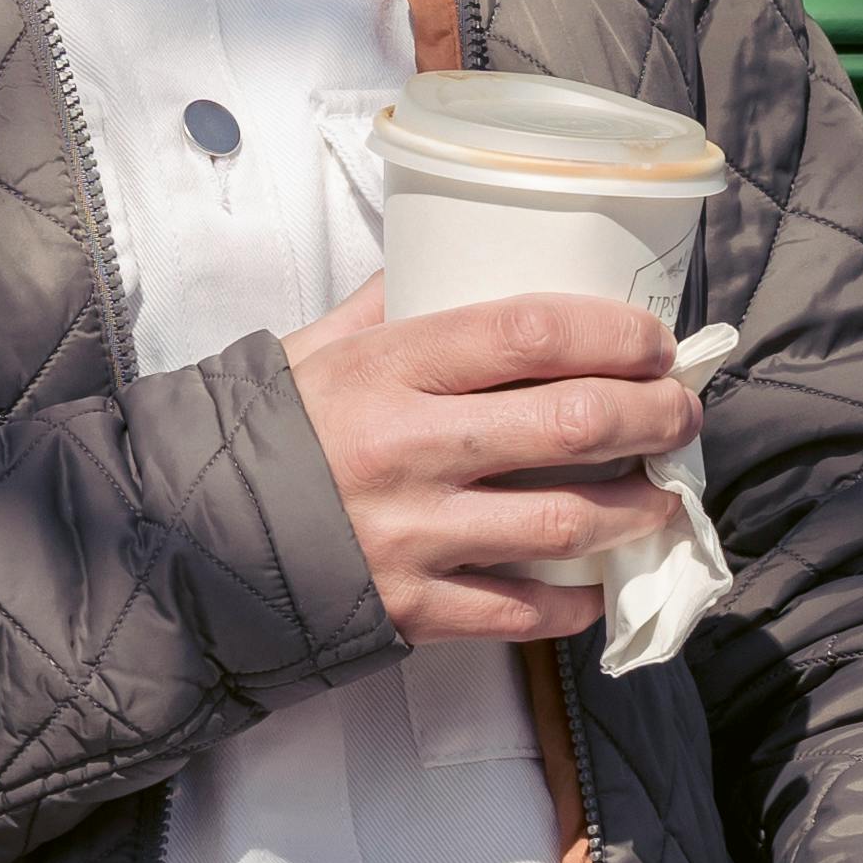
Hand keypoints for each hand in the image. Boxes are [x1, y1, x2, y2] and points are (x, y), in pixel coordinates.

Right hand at [283, 284, 691, 644]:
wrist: (180, 542)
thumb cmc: (256, 433)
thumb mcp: (312, 348)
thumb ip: (387, 305)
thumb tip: (448, 251)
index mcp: (388, 368)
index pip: (529, 331)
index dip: (612, 330)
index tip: (653, 339)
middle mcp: (409, 447)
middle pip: (571, 422)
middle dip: (652, 416)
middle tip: (681, 413)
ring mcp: (413, 534)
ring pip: (565, 521)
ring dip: (637, 508)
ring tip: (665, 495)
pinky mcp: (410, 608)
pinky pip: (519, 612)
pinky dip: (573, 601)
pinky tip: (598, 585)